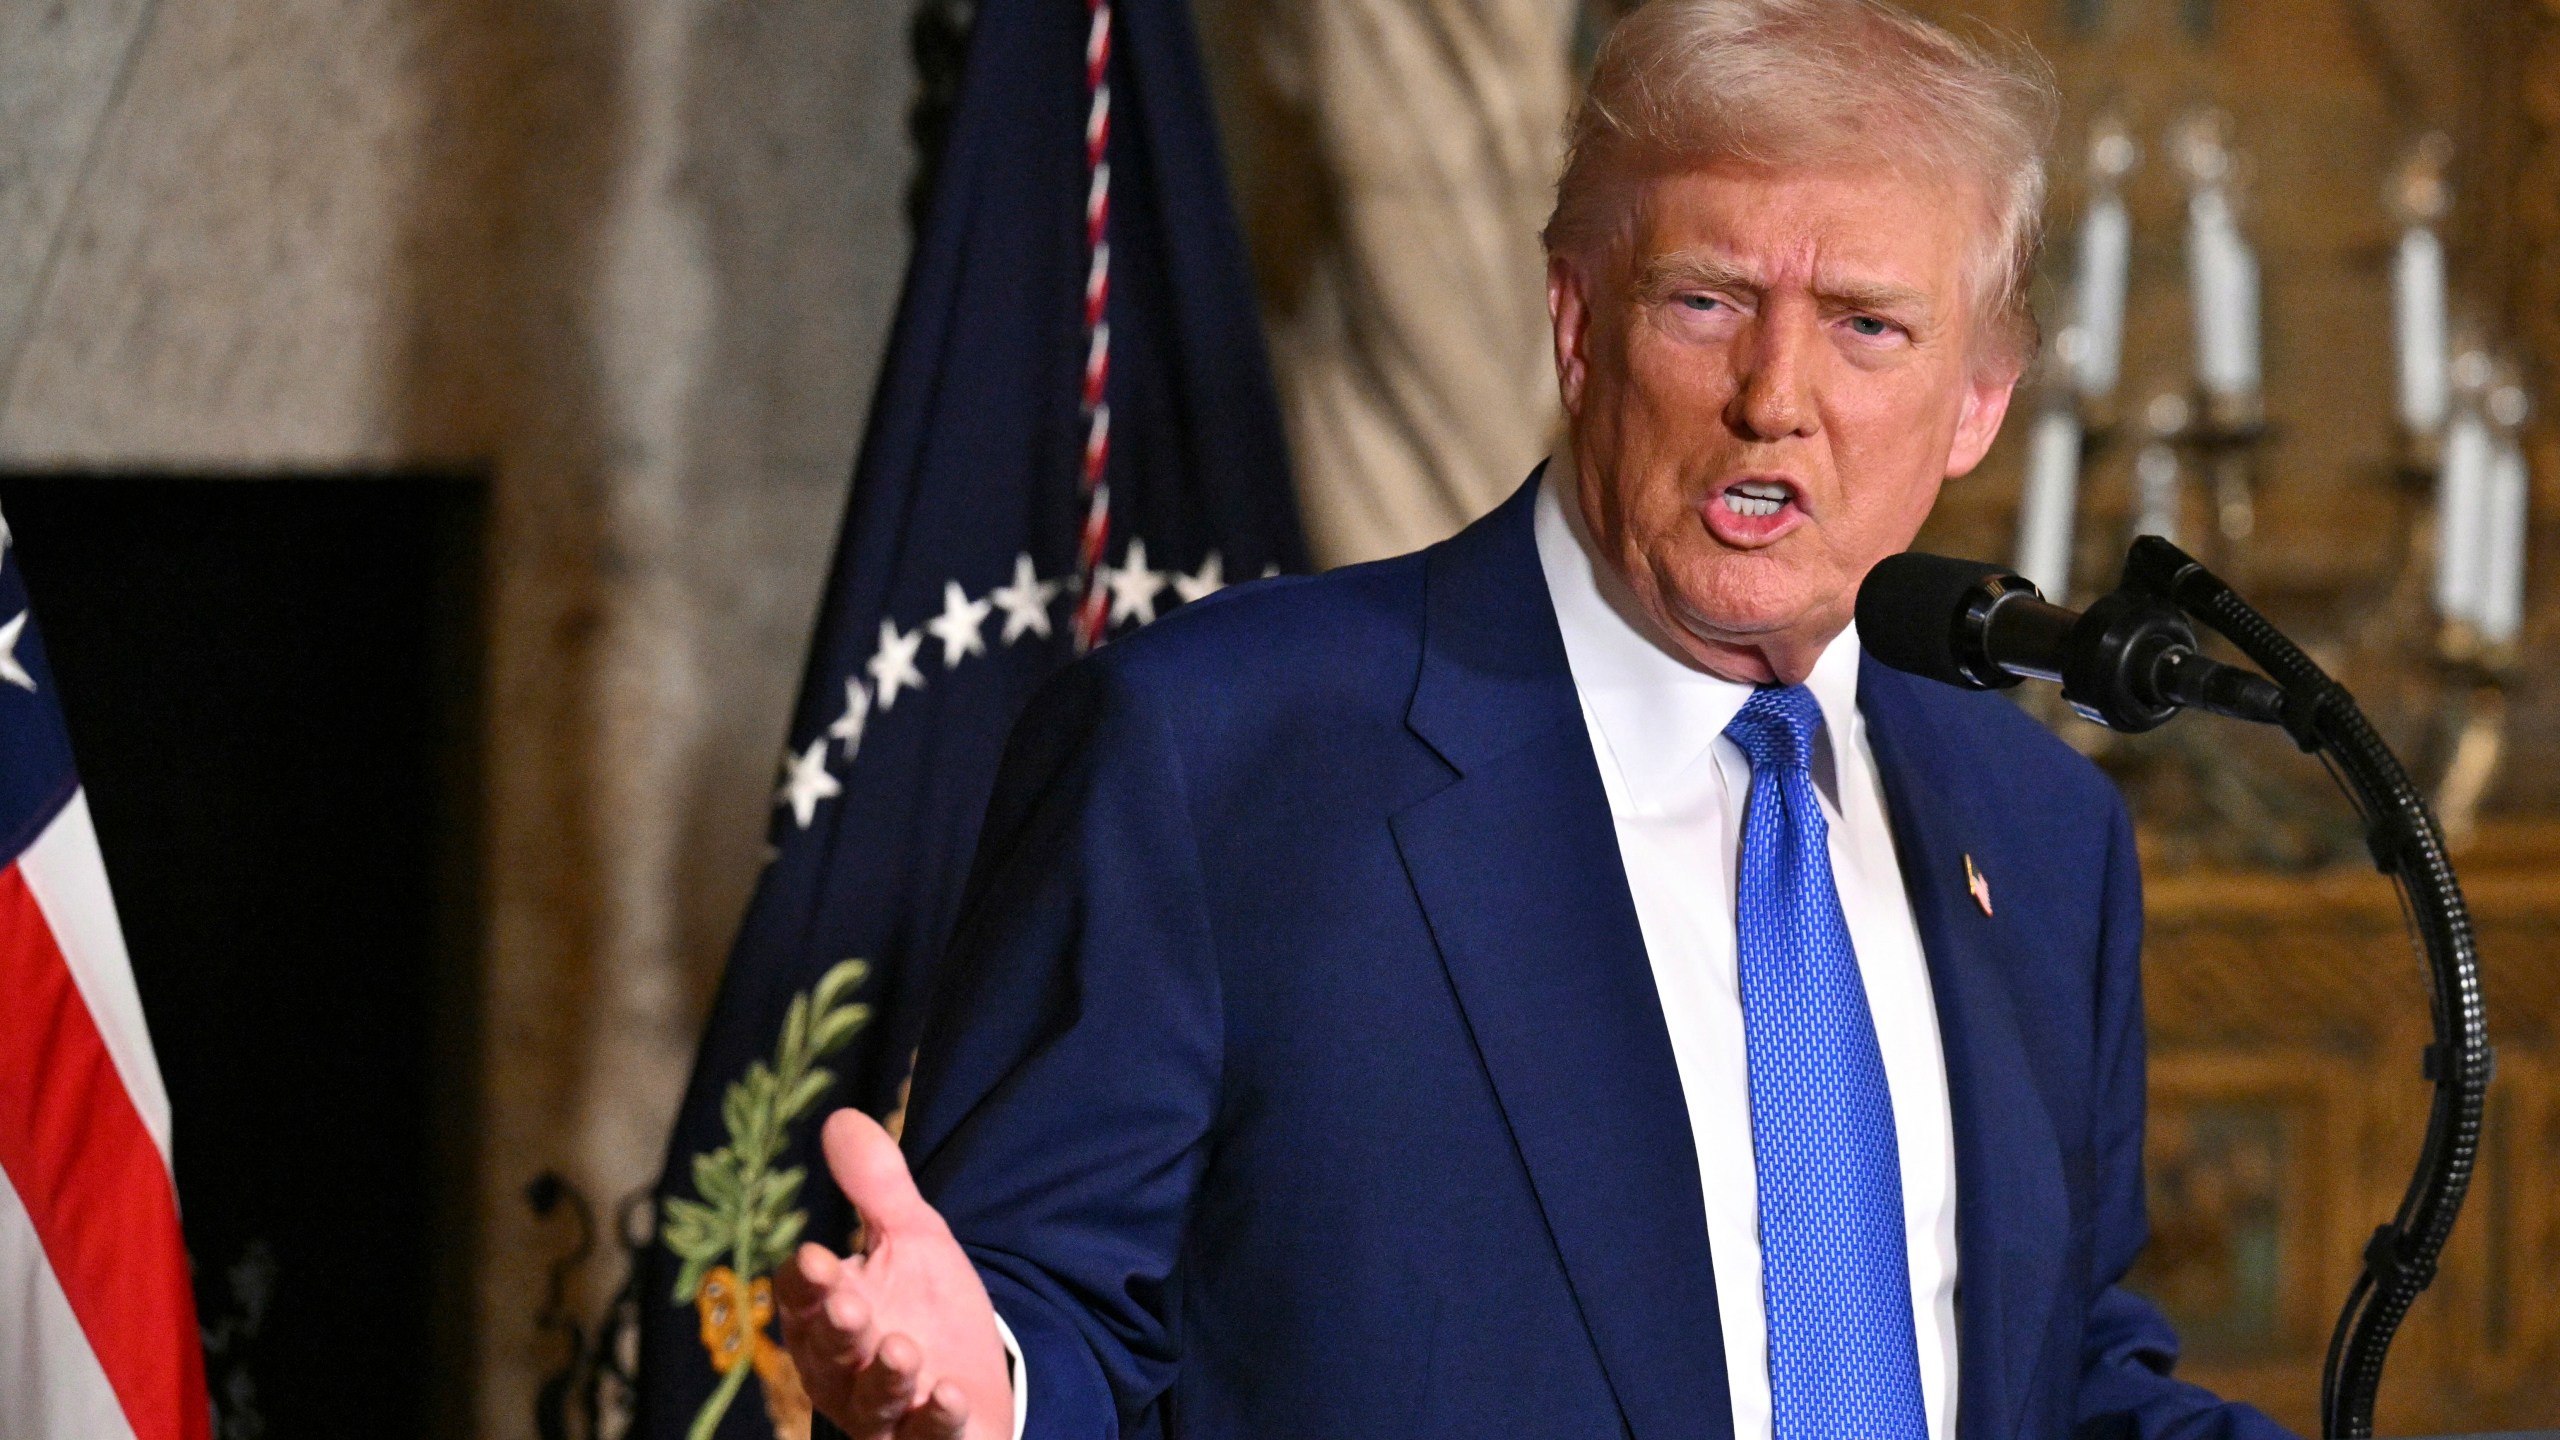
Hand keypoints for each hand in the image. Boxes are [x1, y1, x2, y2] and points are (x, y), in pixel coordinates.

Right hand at [776, 1109, 1014, 1439]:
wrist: (972, 1384)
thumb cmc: (927, 1310)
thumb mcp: (912, 1239)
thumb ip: (877, 1187)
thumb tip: (841, 1117)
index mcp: (827, 1316)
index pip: (804, 1297)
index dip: (807, 1282)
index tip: (816, 1259)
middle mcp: (843, 1371)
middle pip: (830, 1353)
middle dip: (837, 1331)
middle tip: (849, 1307)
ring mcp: (883, 1414)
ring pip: (873, 1403)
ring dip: (885, 1379)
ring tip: (903, 1351)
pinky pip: (927, 1438)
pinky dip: (936, 1421)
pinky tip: (950, 1396)